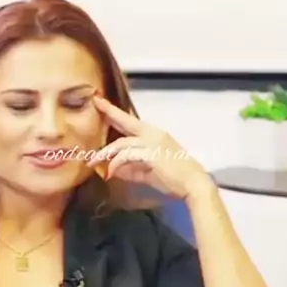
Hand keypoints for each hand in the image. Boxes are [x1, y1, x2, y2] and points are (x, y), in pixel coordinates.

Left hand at [87, 95, 211, 199]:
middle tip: (95, 102)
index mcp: (154, 135)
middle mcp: (153, 134)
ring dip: (105, 153)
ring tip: (92, 162)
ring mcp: (153, 142)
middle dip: (109, 112)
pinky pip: (127, 155)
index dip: (116, 113)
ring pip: (122, 142)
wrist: (193, 184)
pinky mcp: (151, 154)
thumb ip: (130, 169)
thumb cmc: (175, 179)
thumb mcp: (148, 173)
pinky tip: (110, 173)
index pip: (131, 121)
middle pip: (126, 121)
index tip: (102, 103)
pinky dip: (116, 164)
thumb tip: (113, 171)